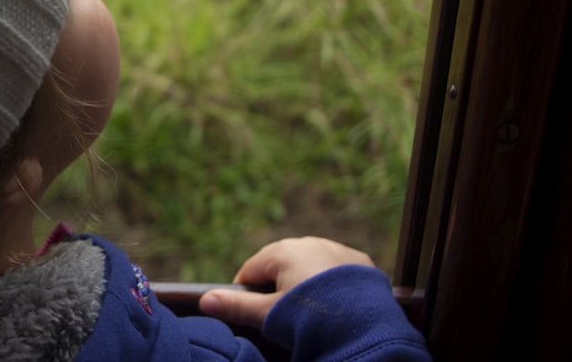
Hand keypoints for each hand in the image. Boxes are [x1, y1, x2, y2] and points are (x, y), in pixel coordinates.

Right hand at [199, 237, 374, 328]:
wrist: (366, 330)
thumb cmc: (310, 320)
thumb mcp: (269, 315)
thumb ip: (236, 306)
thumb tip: (204, 300)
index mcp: (283, 251)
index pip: (251, 270)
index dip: (245, 294)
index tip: (252, 315)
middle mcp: (309, 242)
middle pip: (280, 265)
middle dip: (276, 288)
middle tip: (282, 318)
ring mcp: (337, 250)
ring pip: (309, 266)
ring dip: (303, 284)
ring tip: (308, 313)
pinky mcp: (360, 262)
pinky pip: (335, 271)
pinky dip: (330, 284)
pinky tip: (333, 305)